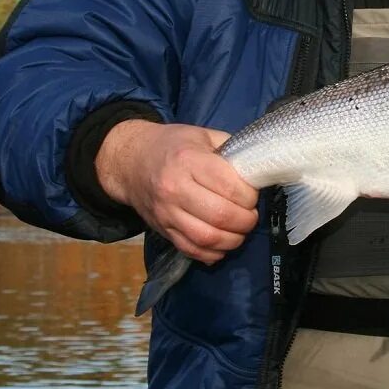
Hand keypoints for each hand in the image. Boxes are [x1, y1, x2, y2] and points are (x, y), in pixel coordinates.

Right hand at [95, 120, 259, 264]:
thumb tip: (257, 168)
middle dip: (246, 220)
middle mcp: (175, 189)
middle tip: (251, 215)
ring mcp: (166, 213)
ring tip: (240, 231)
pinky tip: (222, 245)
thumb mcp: (202, 135)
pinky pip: (191, 250)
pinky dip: (212, 253)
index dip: (250, 196)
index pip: (229, 187)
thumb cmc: (172, 145)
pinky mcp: (162, 230)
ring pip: (207, 238)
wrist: (131, 161)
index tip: (253, 194)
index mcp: (189, 160)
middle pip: (221, 216)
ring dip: (233, 240)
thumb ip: (229, 149)